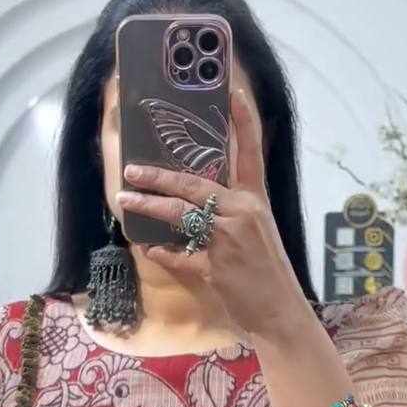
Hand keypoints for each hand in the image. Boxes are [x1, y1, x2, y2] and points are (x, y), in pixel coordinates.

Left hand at [115, 87, 306, 338]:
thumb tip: (194, 205)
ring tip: (125, 198)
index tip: (231, 92)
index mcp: (256, 201)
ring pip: (180, 215)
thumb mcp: (256, 235)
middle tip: (131, 168)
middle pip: (194, 184)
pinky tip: (149, 248)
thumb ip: (229, 215)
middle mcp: (243, 213)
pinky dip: (161, 252)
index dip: (242, 122)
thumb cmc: (268, 274)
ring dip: (149, 206)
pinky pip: (178, 255)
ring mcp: (228, 239)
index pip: (250, 153)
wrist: (280, 314)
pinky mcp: (214, 267)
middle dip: (159, 175)